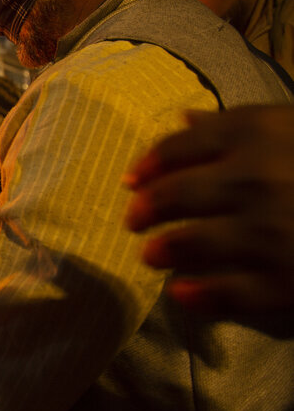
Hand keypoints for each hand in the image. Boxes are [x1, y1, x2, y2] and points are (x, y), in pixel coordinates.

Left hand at [124, 106, 293, 313]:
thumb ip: (242, 123)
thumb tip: (184, 115)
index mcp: (260, 132)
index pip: (182, 145)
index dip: (150, 163)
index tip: (132, 177)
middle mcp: (256, 177)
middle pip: (175, 194)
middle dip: (148, 208)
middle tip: (133, 219)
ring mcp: (268, 232)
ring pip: (189, 244)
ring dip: (164, 250)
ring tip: (152, 255)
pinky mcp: (284, 283)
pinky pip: (224, 294)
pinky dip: (197, 295)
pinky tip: (183, 293)